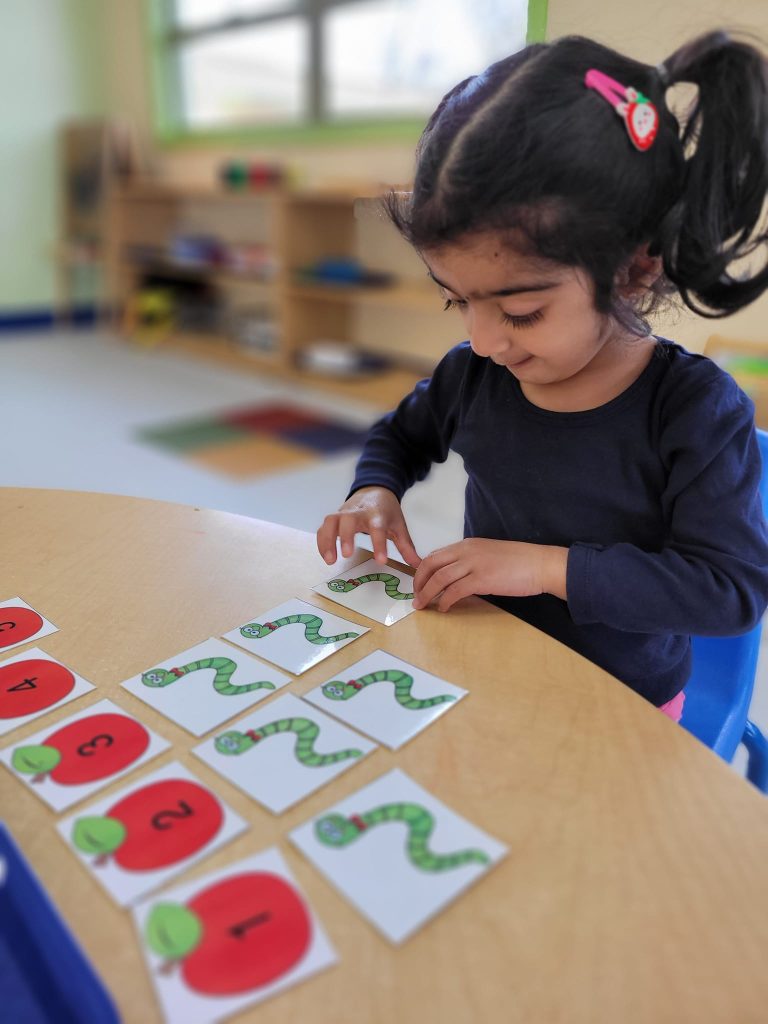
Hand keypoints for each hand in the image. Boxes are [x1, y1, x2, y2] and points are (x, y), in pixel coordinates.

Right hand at [316, 487, 421, 567]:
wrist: (374, 489)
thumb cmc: (386, 511)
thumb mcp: (399, 526)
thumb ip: (406, 547)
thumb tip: (418, 566)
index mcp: (377, 514)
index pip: (378, 528)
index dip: (379, 543)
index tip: (381, 560)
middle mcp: (358, 512)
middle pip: (349, 520)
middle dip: (346, 536)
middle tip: (347, 555)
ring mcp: (344, 513)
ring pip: (331, 522)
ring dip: (328, 540)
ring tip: (330, 560)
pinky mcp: (334, 517)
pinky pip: (323, 528)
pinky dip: (321, 541)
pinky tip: (326, 556)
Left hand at [411, 539, 567, 610]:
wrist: (540, 564)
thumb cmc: (519, 562)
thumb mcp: (489, 555)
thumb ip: (471, 562)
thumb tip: (456, 579)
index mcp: (467, 545)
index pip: (435, 555)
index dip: (422, 571)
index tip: (418, 584)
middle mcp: (466, 551)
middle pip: (430, 565)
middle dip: (419, 582)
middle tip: (416, 596)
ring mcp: (473, 564)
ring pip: (439, 578)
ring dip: (427, 594)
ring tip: (422, 605)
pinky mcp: (481, 579)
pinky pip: (454, 591)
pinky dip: (445, 601)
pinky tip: (443, 608)